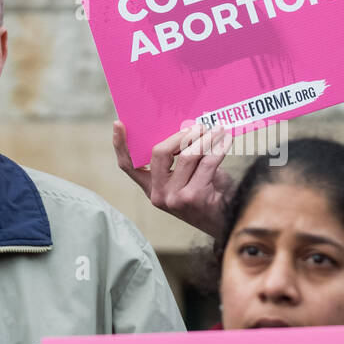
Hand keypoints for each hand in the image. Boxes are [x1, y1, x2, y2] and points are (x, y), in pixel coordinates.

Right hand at [113, 119, 234, 236]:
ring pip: (188, 156)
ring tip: (217, 130)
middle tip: (198, 126)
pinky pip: (207, 163)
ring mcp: (173, 198)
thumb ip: (180, 158)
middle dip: (180, 135)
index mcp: (151, 187)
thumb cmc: (207, 192)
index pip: (128, 166)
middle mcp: (158, 194)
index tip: (118, 123)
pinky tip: (225, 140)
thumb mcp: (188, 176)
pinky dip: (219, 148)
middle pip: (160, 153)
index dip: (121, 145)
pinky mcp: (193, 197)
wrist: (225, 219)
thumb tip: (187, 126)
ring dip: (205, 139)